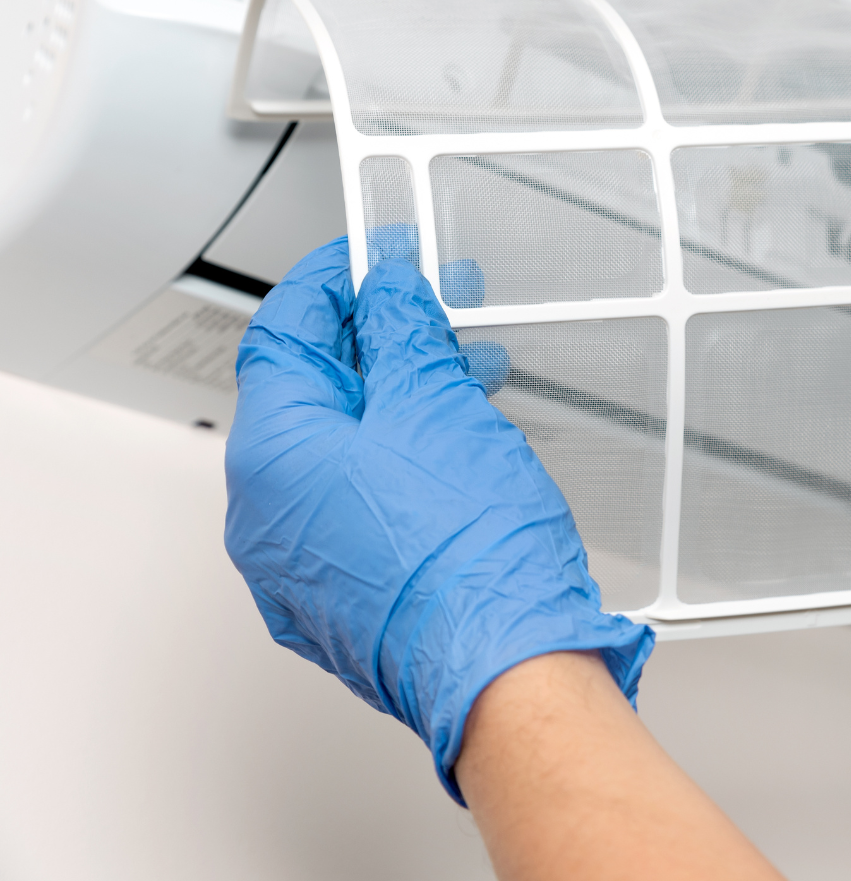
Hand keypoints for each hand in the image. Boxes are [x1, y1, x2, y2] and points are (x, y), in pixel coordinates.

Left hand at [224, 235, 652, 803]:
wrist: (507, 665)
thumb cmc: (469, 554)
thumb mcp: (437, 404)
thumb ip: (402, 335)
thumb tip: (386, 295)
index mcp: (270, 457)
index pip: (281, 337)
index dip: (330, 286)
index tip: (371, 261)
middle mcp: (267, 519)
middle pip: (310, 398)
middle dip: (376, 345)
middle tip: (431, 311)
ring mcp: (302, 569)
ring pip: (340, 457)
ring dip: (398, 404)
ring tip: (465, 378)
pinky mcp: (346, 602)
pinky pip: (359, 510)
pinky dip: (401, 465)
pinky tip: (456, 449)